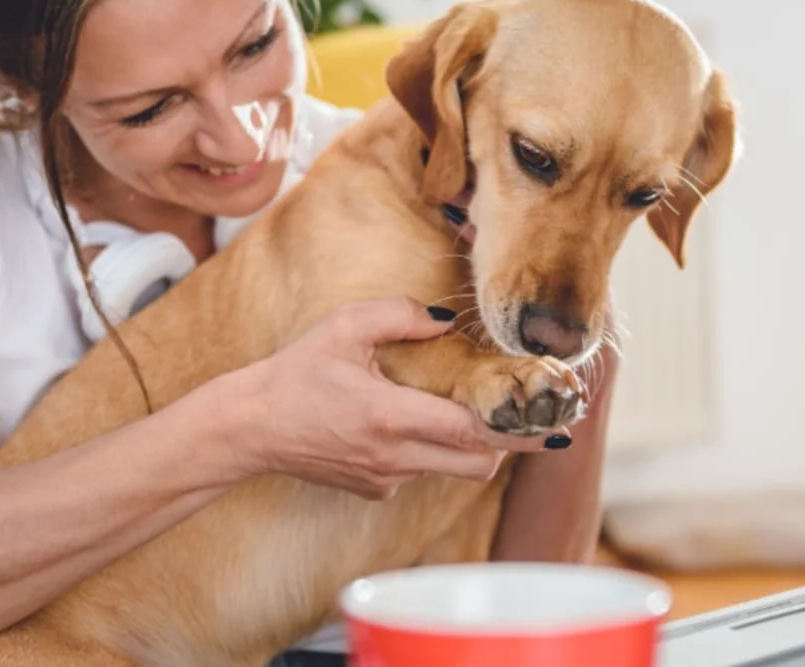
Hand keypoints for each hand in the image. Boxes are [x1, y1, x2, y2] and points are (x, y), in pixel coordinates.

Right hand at [220, 297, 548, 499]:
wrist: (251, 428)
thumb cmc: (295, 374)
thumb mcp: (344, 328)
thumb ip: (400, 315)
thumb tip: (445, 319)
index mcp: (392, 416)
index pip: (474, 433)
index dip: (520, 431)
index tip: (553, 425)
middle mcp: (395, 456)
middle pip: (479, 463)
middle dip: (506, 442)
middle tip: (520, 413)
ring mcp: (386, 478)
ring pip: (453, 468)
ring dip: (468, 444)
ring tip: (466, 409)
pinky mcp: (375, 489)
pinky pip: (421, 470)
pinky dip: (430, 449)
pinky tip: (408, 421)